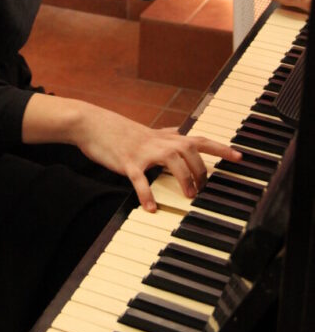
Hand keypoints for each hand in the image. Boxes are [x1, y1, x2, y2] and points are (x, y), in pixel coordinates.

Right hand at [71, 104, 240, 210]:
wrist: (92, 123)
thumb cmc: (119, 129)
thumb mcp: (147, 130)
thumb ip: (165, 133)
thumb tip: (181, 130)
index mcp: (165, 137)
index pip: (199, 140)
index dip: (221, 148)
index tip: (240, 157)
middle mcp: (158, 142)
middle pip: (190, 151)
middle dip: (201, 170)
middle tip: (202, 189)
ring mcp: (143, 151)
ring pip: (172, 160)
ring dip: (184, 179)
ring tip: (188, 197)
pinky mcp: (127, 162)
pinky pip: (139, 179)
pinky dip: (146, 194)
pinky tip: (150, 208)